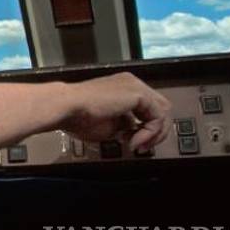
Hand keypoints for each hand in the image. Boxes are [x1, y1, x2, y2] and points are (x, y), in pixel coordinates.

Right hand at [57, 72, 172, 152]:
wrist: (67, 107)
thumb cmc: (77, 116)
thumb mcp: (108, 125)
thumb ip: (124, 126)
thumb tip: (133, 133)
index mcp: (122, 88)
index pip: (147, 109)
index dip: (145, 130)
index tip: (133, 143)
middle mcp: (131, 83)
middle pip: (160, 109)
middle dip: (155, 132)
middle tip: (142, 146)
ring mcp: (136, 86)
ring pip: (163, 112)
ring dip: (154, 134)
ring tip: (138, 145)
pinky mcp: (139, 93)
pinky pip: (158, 116)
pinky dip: (150, 133)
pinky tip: (136, 140)